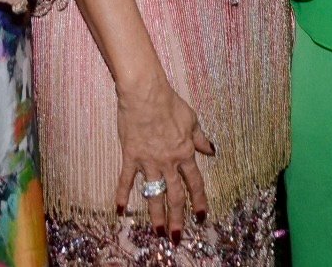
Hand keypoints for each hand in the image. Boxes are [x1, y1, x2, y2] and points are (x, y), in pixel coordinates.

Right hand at [114, 79, 212, 238]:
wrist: (146, 94)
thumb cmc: (169, 103)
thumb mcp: (192, 120)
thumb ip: (200, 138)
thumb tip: (211, 150)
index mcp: (185, 153)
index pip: (194, 183)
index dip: (198, 201)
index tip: (201, 216)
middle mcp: (169, 162)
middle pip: (175, 196)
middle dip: (177, 218)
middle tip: (177, 236)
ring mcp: (149, 161)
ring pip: (154, 194)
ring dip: (156, 214)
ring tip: (157, 232)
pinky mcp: (131, 156)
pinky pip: (126, 179)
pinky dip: (122, 194)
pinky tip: (119, 209)